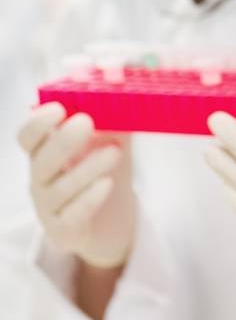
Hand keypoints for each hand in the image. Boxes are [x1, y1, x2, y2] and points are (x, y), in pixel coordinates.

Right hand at [18, 103, 134, 268]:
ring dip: (87, 167)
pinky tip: (107, 184)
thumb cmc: (104, 171)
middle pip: (40, 160)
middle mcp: (40, 179)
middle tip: (87, 122)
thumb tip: (124, 88)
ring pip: (59, 189)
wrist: (111, 220)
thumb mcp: (112, 140)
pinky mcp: (63, 232)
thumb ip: (115, 117)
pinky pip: (71, 216)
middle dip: (62, 140)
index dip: (38, 122)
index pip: (26, 135)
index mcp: (44, 151)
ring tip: (115, 152)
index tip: (60, 108)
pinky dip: (89, 199)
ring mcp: (48, 207)